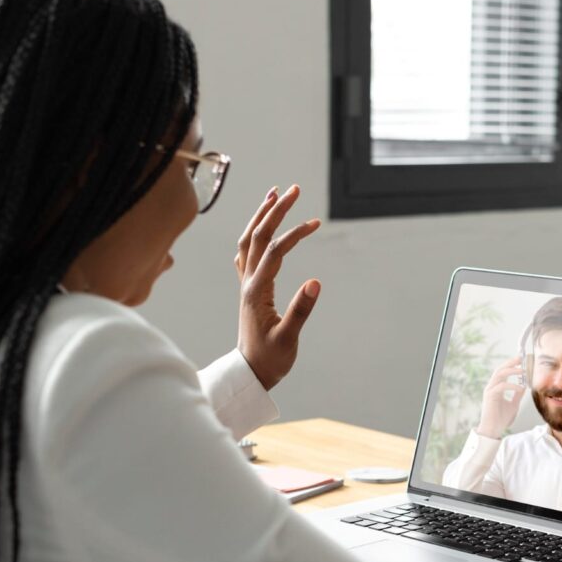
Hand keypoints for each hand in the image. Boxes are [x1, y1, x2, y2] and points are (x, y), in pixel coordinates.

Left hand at [235, 184, 321, 390]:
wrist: (250, 372)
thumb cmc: (271, 359)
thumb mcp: (288, 338)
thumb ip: (301, 310)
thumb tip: (316, 282)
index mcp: (257, 292)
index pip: (274, 251)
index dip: (294, 234)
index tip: (315, 223)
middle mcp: (248, 283)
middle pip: (257, 236)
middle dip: (275, 210)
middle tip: (294, 189)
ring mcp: (245, 284)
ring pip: (248, 241)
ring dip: (260, 216)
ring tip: (274, 194)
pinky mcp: (248, 289)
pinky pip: (246, 254)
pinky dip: (253, 234)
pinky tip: (259, 227)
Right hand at [476, 355, 525, 438]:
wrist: (493, 430)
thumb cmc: (501, 419)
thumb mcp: (513, 404)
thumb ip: (517, 395)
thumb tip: (524, 385)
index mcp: (496, 388)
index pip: (503, 372)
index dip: (511, 365)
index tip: (522, 360)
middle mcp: (491, 387)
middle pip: (500, 369)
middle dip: (510, 363)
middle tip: (521, 358)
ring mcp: (489, 391)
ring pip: (499, 375)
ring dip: (511, 370)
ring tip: (523, 370)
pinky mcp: (489, 396)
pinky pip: (501, 386)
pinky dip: (512, 385)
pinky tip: (520, 387)